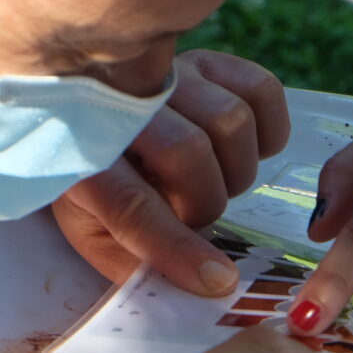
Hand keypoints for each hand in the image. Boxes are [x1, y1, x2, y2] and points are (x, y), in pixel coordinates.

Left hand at [52, 49, 288, 296]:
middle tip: (196, 216)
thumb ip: (133, 266)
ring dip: (236, 170)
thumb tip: (192, 291)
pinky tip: (249, 151)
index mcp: (83, 161)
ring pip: (231, 121)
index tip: (217, 281)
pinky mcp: (205, 61)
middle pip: (190, 153)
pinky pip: (261, 90)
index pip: (131, 206)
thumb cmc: (97, 186)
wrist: (84, 113)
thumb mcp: (94, 234)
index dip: (177, 248)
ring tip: (215, 183)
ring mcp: (166, 77)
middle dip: (206, 203)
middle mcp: (122, 107)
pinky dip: (269, 129)